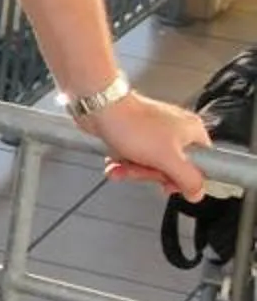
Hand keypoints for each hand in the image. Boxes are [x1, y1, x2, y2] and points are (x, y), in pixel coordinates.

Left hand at [86, 90, 211, 199]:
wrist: (99, 107)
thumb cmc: (132, 124)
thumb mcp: (168, 158)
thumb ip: (187, 179)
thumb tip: (198, 193)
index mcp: (193, 132)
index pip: (201, 165)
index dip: (184, 178)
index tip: (168, 182)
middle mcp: (176, 130)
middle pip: (171, 168)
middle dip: (149, 173)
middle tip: (142, 169)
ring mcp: (154, 132)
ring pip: (149, 164)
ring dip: (132, 169)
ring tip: (123, 166)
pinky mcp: (135, 134)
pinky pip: (133, 157)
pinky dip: (122, 162)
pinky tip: (114, 162)